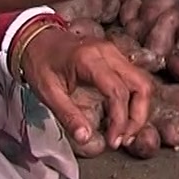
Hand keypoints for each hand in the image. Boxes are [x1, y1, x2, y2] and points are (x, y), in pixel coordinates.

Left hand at [20, 25, 154, 149]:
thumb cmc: (40, 63)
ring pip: (143, 82)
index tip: (113, 141)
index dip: (120, 120)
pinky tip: (122, 116)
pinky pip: (135, 79)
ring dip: (140, 109)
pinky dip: (135, 100)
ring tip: (125, 131)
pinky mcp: (115, 56)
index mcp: (89, 60)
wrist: (35, 37)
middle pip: (141, 85)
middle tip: (124, 139)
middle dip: (138, 117)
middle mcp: (108, 52)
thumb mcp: (48, 92)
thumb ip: (68, 116)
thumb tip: (85, 138)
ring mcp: (114, 52)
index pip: (118, 92)